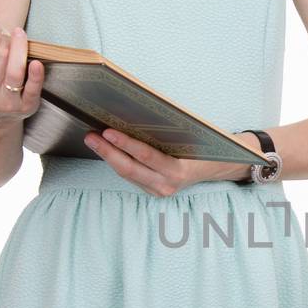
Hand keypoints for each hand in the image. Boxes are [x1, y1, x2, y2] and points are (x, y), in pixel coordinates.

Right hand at [0, 22, 44, 124]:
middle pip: (0, 58)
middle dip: (5, 40)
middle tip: (7, 33)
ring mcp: (8, 103)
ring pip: (15, 71)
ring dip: (20, 48)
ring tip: (19, 34)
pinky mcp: (26, 107)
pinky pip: (33, 89)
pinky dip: (36, 75)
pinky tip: (36, 62)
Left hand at [82, 127, 254, 197]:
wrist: (216, 167)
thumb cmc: (203, 147)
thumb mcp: (189, 137)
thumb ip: (164, 132)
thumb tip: (132, 116)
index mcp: (178, 171)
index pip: (145, 156)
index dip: (124, 144)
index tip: (107, 131)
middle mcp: (166, 185)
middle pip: (128, 169)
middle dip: (107, 152)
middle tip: (90, 135)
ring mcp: (158, 191)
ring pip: (126, 174)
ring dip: (108, 156)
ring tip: (93, 139)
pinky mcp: (152, 191)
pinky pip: (130, 176)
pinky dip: (117, 162)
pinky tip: (107, 149)